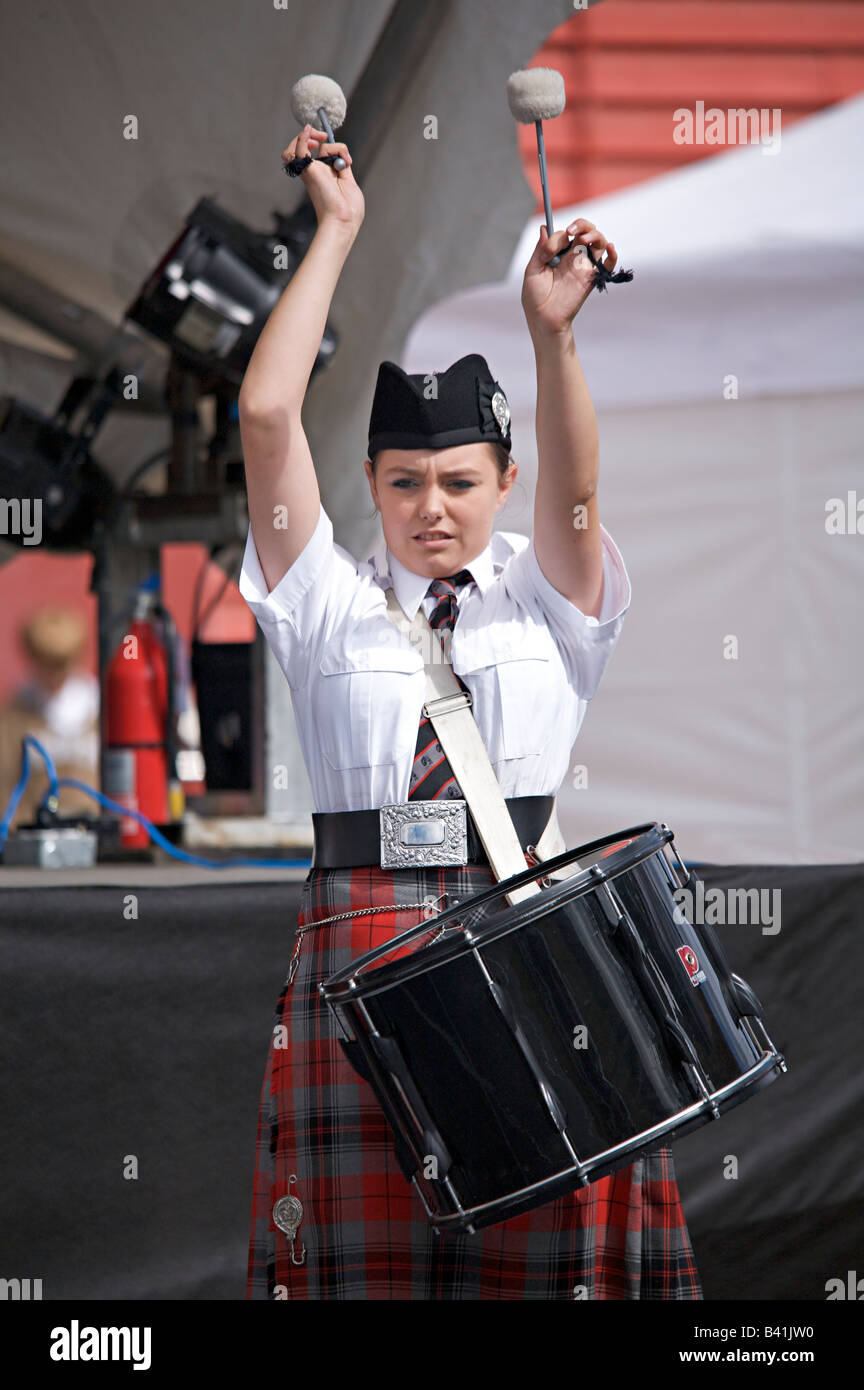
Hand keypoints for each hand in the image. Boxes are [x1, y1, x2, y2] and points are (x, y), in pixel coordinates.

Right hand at [281, 124, 364, 233]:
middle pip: (302, 147)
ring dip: (307, 136)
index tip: (337, 146)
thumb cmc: (348, 209)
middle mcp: (314, 172)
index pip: (314, 153)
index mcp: (323, 174)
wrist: (344, 220)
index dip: (322, 142)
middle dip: (313, 135)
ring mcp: (310, 172)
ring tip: (321, 138)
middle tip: (325, 137)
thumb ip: (343, 165)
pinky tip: (308, 130)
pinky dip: (302, 138)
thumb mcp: (348, 181)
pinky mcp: (309, 172)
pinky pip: (298, 151)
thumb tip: (341, 154)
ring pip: (296, 147)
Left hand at [521, 219, 617, 335]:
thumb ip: (540, 249)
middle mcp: (573, 257)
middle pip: (586, 232)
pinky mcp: (592, 278)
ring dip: (594, 235)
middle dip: (582, 225)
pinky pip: (608, 265)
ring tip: (584, 239)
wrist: (543, 318)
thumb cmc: (535, 297)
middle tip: (572, 231)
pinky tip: (610, 248)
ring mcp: (584, 266)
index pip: (565, 234)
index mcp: (558, 253)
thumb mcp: (532, 270)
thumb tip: (544, 227)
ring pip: (598, 242)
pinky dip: (613, 255)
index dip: (558, 236)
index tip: (549, 251)